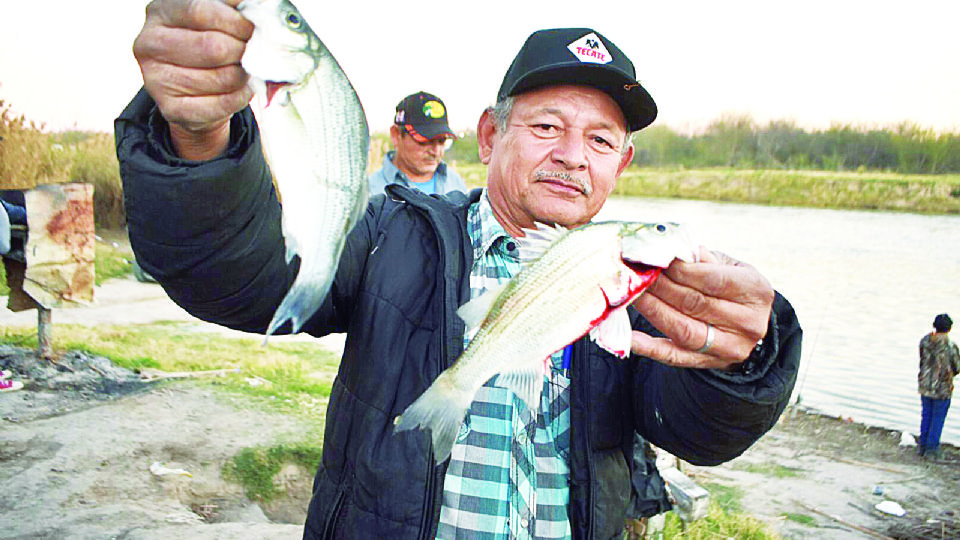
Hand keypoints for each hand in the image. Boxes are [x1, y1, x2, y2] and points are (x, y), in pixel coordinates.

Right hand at [133, 0, 254, 159]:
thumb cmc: (206, 45)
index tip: (251, 27)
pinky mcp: (172, 108)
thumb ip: (229, 9)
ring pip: (222, 78)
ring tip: (244, 70)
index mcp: (160, 12)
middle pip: (213, 46)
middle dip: (242, 50)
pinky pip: (221, 104)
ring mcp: (156, 79)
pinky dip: (240, 97)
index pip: (199, 11)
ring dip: (243, 75)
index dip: (234, 21)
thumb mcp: (212, 19)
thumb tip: (255, 6)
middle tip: (251, 52)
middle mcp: (151, 44)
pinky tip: (241, 89)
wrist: (193, 90)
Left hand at [630, 248, 773, 368]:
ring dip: (653, 310)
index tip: (655, 259)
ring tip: (632, 294)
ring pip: (683, 329)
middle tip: (637, 273)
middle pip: (694, 303)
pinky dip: (650, 348)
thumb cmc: (733, 288)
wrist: (747, 326)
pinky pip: (675, 357)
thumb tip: (669, 249)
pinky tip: (631, 338)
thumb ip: (703, 259)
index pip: (712, 280)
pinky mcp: (709, 363)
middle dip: (661, 287)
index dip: (680, 270)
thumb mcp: (730, 267)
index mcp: (755, 291)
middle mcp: (747, 322)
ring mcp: (729, 347)